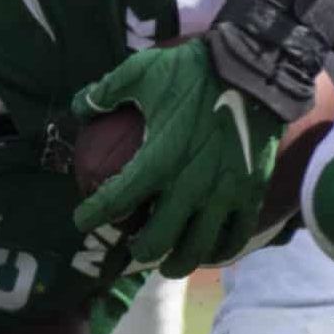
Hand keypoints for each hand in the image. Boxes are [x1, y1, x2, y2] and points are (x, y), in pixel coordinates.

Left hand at [71, 41, 282, 277]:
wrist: (255, 70)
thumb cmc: (195, 71)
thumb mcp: (142, 72)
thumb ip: (105, 92)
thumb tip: (78, 108)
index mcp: (158, 160)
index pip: (115, 202)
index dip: (92, 216)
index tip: (81, 220)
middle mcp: (189, 187)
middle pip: (157, 241)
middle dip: (138, 251)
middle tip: (132, 248)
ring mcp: (223, 194)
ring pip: (196, 250)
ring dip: (177, 263)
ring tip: (168, 263)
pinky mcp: (250, 194)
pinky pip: (234, 237)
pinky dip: (218, 252)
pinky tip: (208, 251)